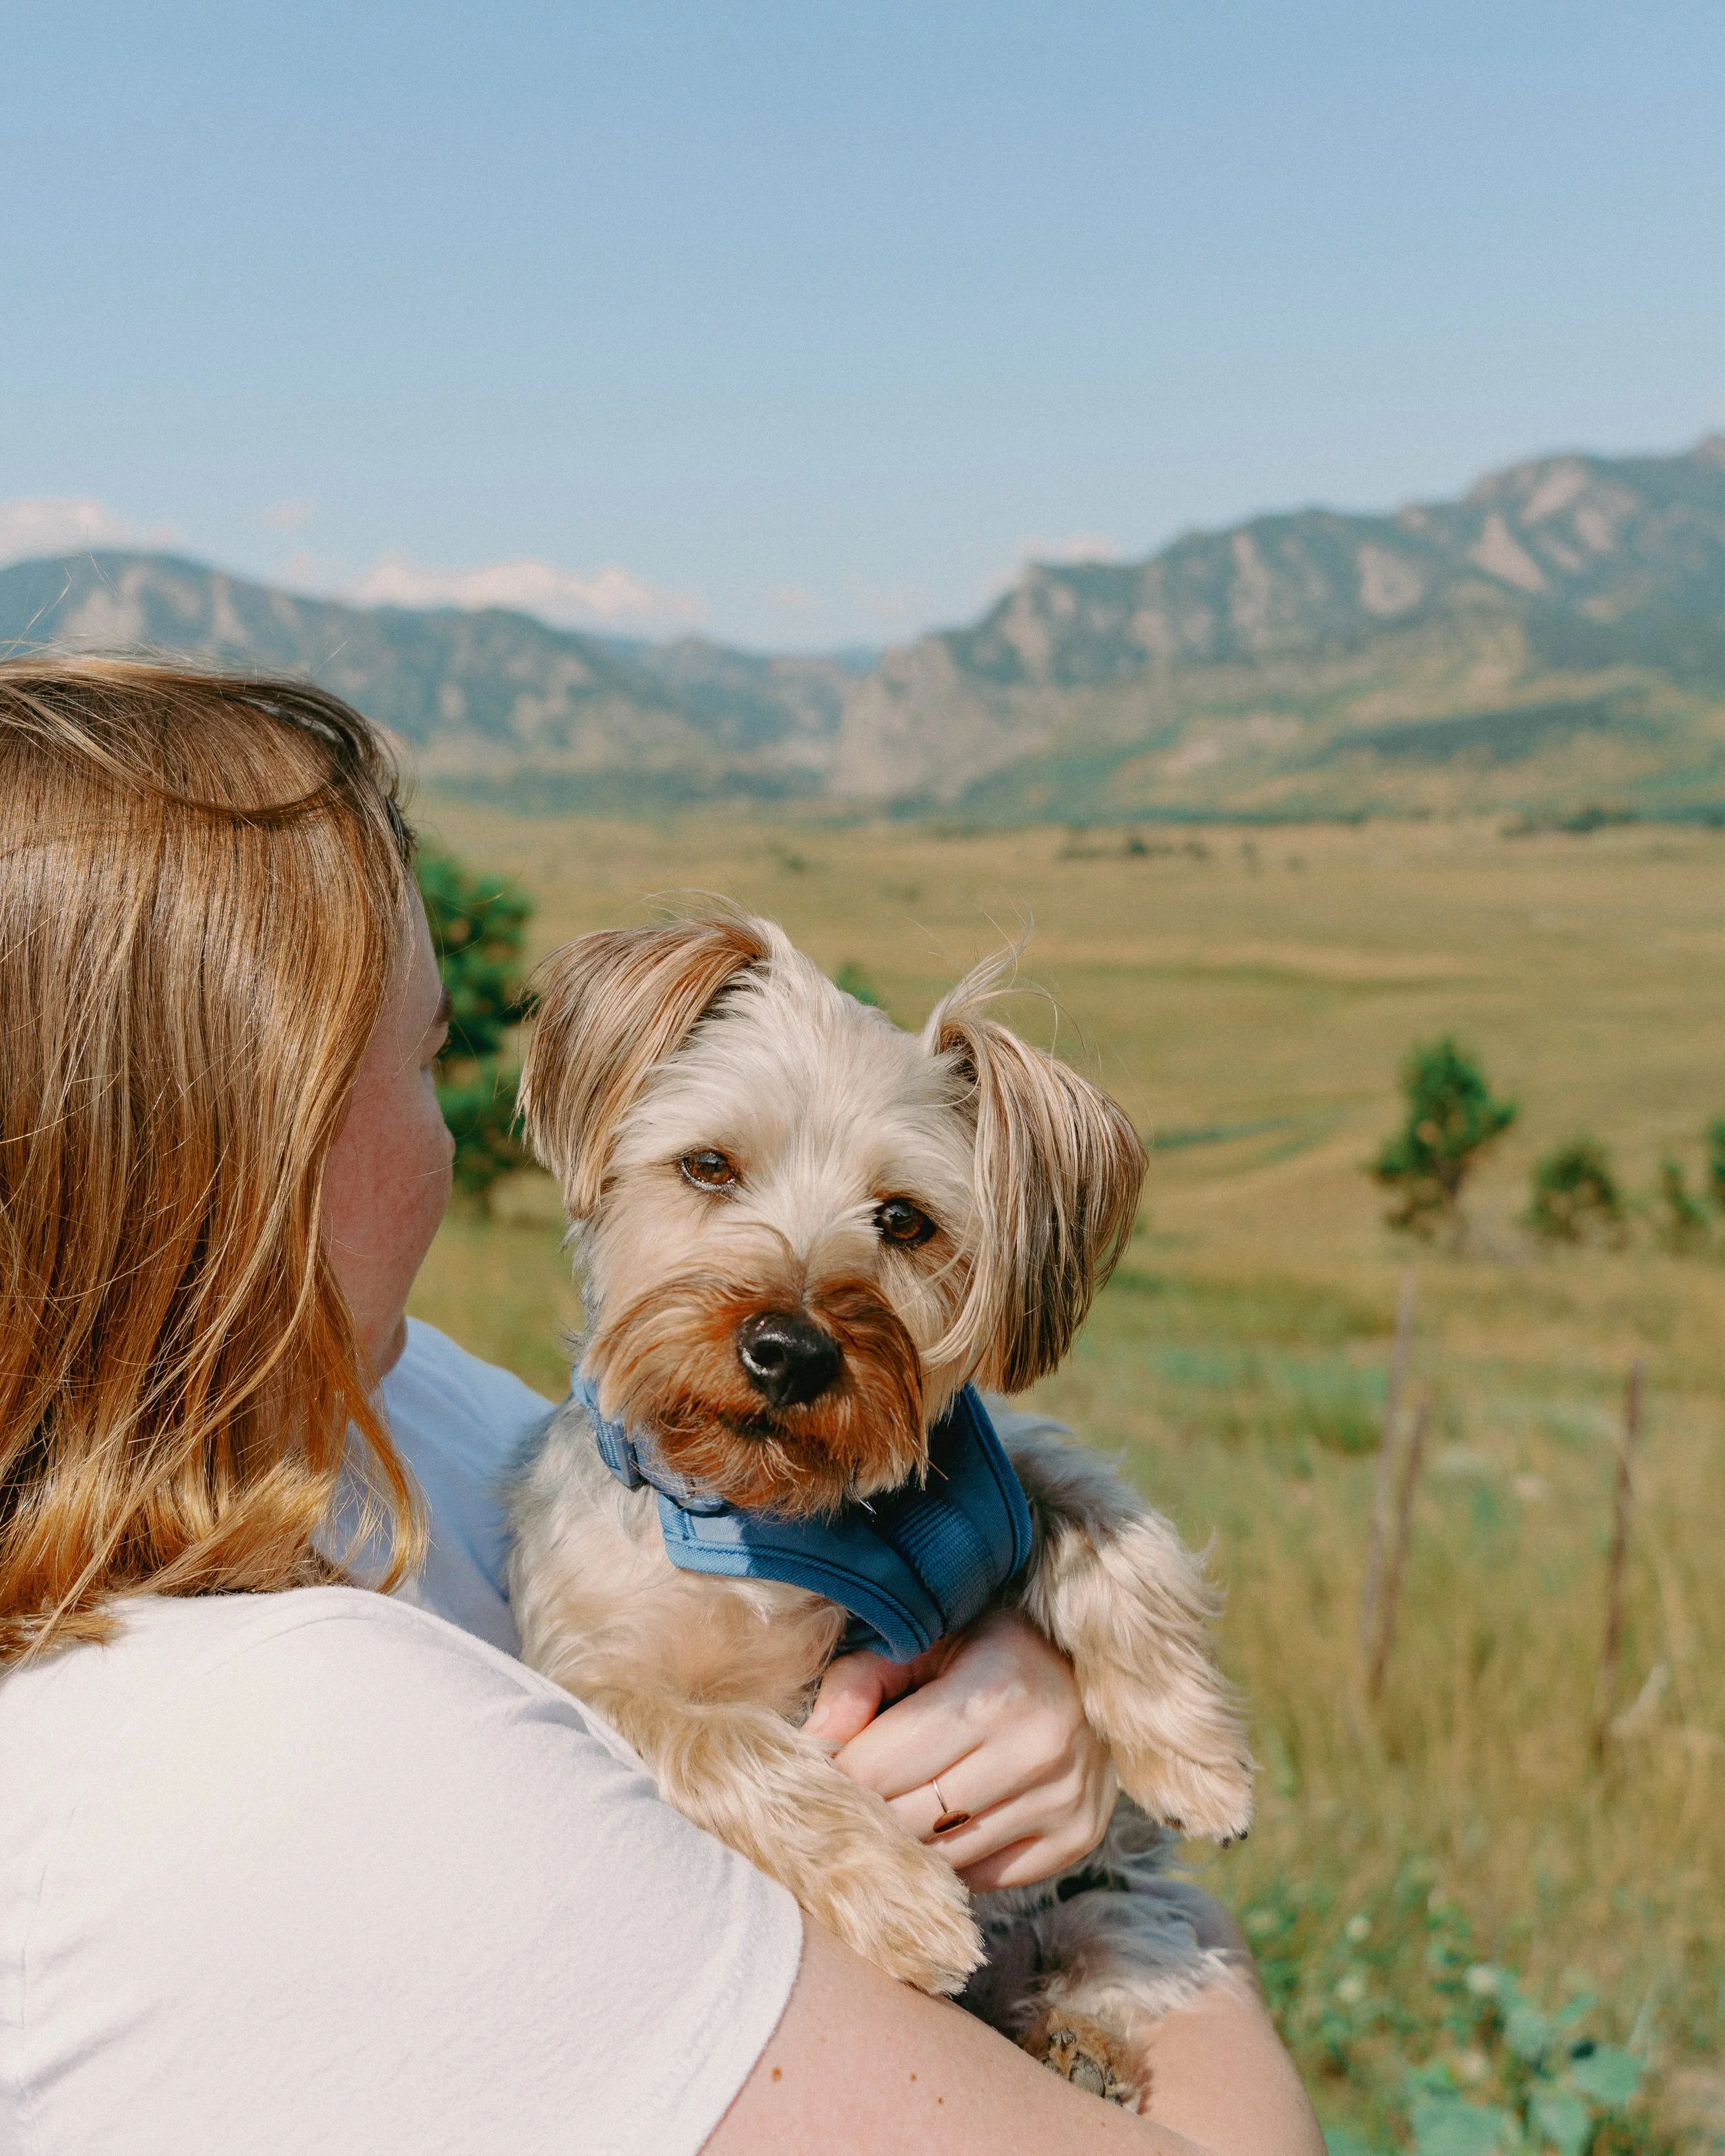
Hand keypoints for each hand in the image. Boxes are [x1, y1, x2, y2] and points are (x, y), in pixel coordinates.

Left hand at [804, 1610, 1116, 1890]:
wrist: (1091, 1658)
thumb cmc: (991, 1643)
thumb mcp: (926, 1640)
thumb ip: (860, 1683)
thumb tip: (812, 1743)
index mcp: (992, 1692)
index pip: (877, 1769)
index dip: (836, 1773)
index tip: (820, 1769)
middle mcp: (1036, 1751)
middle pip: (907, 1822)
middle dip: (867, 1812)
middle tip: (850, 1795)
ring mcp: (1064, 1800)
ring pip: (945, 1859)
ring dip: (910, 1841)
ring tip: (897, 1806)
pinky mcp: (1078, 1836)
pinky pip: (988, 1878)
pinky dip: (958, 1859)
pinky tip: (951, 1820)